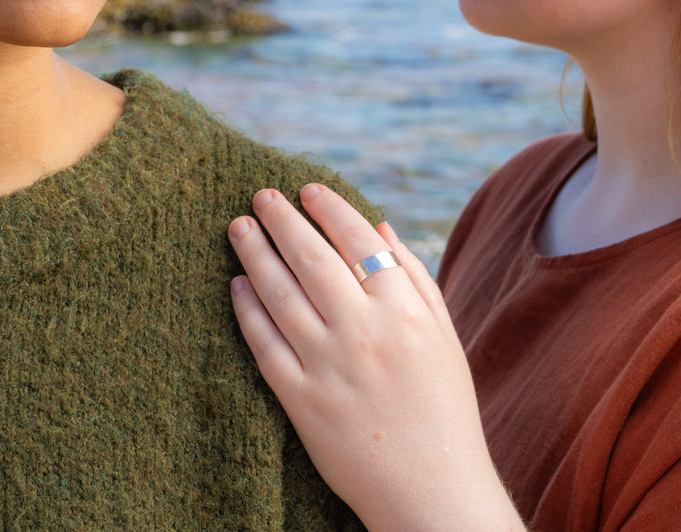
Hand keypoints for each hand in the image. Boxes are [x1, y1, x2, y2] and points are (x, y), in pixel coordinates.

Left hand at [229, 184, 524, 531]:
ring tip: (238, 227)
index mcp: (405, 312)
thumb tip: (380, 226)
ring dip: (255, 255)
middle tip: (261, 194)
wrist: (433, 491)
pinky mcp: (302, 401)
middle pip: (311, 259)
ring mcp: (329, 366)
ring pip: (280, 295)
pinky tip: (235, 286)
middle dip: (282, 220)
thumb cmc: (445, 410)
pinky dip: (246, 311)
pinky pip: (264, 345)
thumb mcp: (445, 337)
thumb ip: (415, 278)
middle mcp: (365, 332)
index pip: (358, 241)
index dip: (329, 209)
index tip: (308, 188)